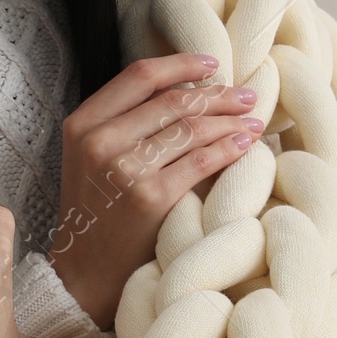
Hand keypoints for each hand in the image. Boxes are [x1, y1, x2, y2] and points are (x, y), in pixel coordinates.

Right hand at [48, 55, 262, 328]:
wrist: (84, 274)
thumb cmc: (97, 213)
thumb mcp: (91, 158)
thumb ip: (123, 123)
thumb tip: (188, 89)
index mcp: (83, 124)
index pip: (139, 76)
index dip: (182, 64)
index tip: (213, 63)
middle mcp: (101, 141)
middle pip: (172, 100)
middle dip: (217, 94)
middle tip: (246, 95)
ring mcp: (125, 170)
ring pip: (191, 127)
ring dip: (230, 119)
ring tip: (253, 119)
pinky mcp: (151, 198)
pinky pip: (201, 160)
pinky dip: (229, 148)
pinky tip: (246, 144)